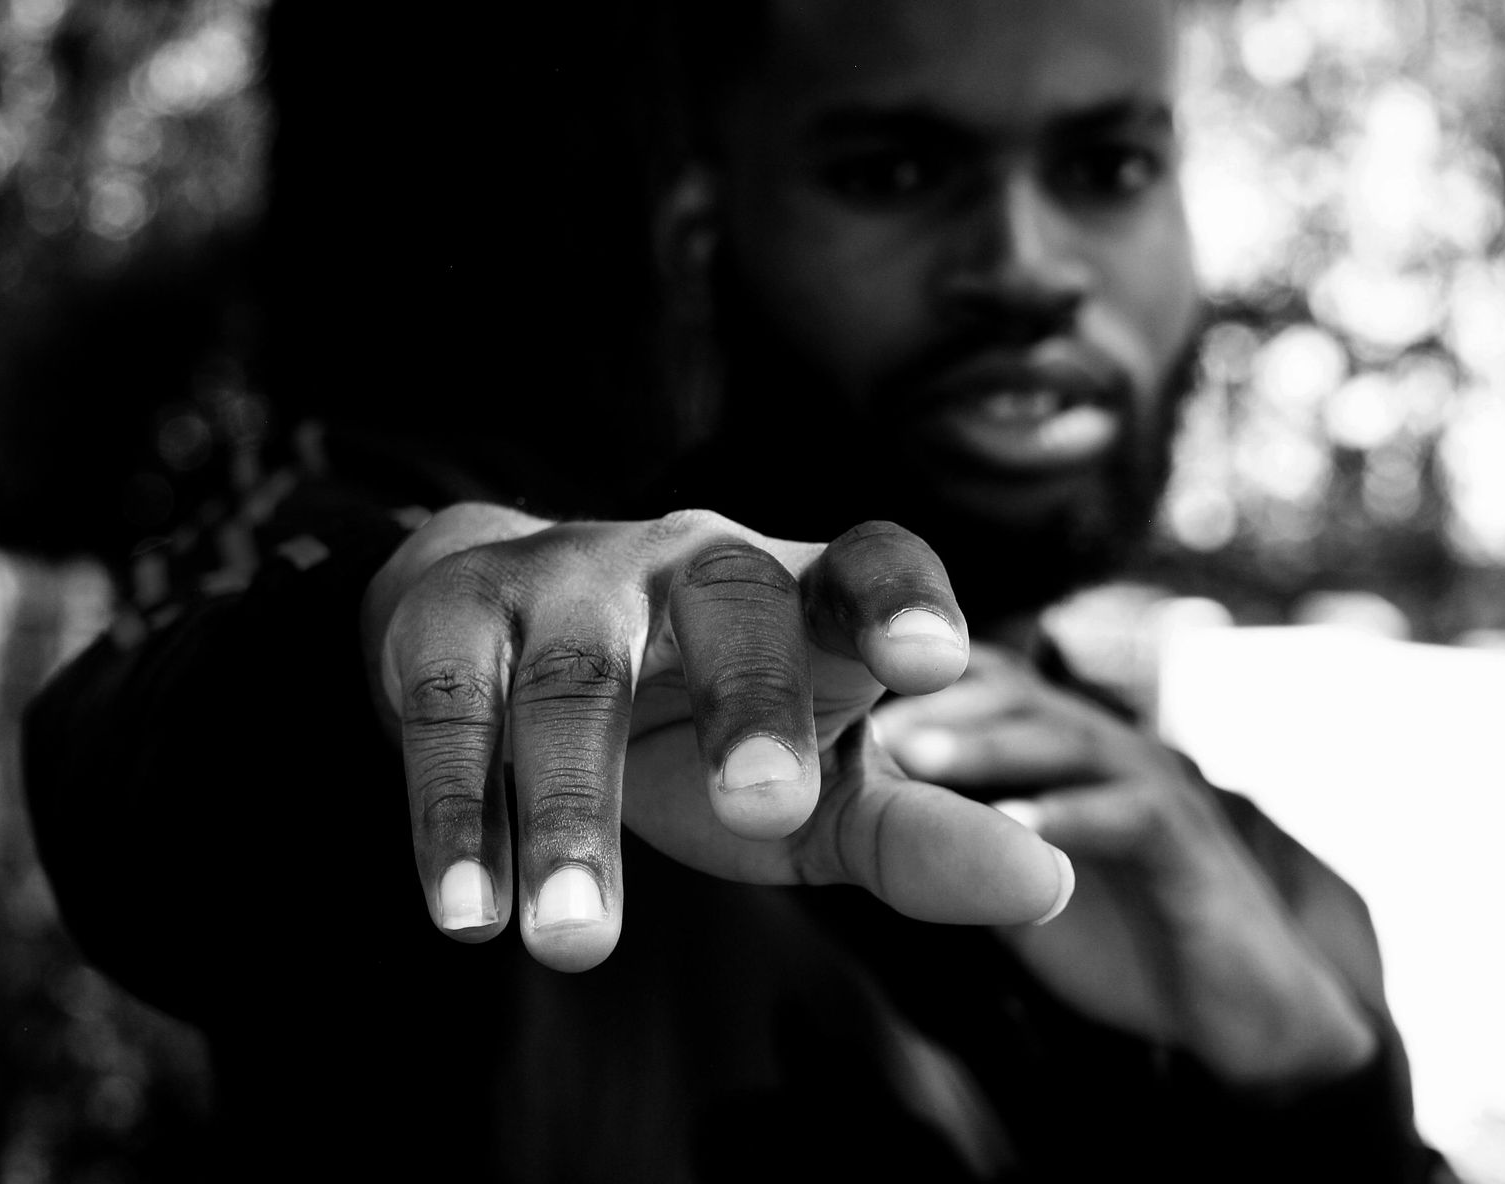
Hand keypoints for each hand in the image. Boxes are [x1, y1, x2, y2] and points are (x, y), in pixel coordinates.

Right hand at [361, 505, 1074, 972]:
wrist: (506, 640)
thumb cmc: (697, 726)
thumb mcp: (814, 784)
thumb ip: (918, 835)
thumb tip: (1050, 886)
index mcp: (801, 592)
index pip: (867, 562)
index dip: (902, 598)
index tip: (934, 659)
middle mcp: (692, 560)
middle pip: (732, 599)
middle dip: (750, 697)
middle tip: (760, 809)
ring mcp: (572, 578)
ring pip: (578, 676)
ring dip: (572, 811)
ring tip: (576, 943)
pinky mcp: (459, 618)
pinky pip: (454, 707)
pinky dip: (453, 811)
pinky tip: (466, 914)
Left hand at [874, 643, 1375, 1088]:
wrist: (1238, 1011)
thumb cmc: (1120, 937)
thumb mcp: (1016, 881)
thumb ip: (955, 840)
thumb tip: (853, 822)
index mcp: (1061, 746)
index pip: (982, 683)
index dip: (908, 681)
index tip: (825, 697)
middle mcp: (1104, 744)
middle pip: (1013, 694)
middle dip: (931, 699)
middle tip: (849, 716)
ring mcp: (1150, 784)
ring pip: (1064, 738)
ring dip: (987, 746)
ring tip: (911, 757)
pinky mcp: (1188, 842)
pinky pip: (1125, 815)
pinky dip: (1065, 818)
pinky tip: (1007, 830)